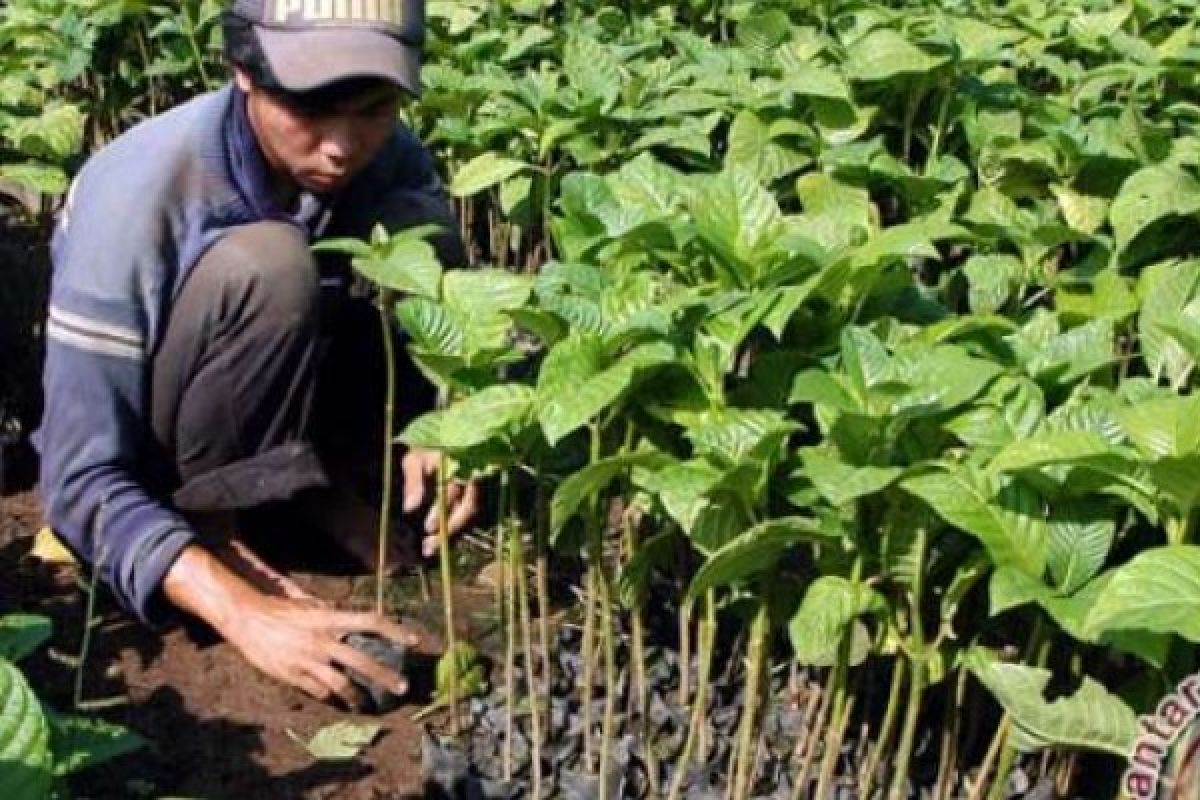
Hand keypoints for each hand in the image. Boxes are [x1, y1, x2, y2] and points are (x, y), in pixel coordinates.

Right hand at [224, 597, 416, 706]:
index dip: (394, 630)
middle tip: (402, 688)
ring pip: (342, 684)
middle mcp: (323, 640)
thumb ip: (334, 614)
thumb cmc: (281, 610)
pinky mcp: (294, 676)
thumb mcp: (311, 606)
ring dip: (358, 696)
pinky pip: (319, 691)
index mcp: (330, 618)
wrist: (247, 620)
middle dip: (385, 676)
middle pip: (362, 661)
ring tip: (367, 704)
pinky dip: (330, 696)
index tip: (414, 640)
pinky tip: (336, 699)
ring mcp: (308, 660)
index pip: (370, 621)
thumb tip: (357, 623)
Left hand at [401, 447, 478, 556]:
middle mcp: (475, 476)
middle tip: (430, 547)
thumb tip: (410, 508)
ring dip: (455, 533)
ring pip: (474, 514)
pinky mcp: (482, 494)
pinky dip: (458, 528)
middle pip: (470, 508)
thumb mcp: (415, 459)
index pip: (454, 492)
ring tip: (433, 548)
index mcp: (459, 464)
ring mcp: (482, 486)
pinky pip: (473, 515)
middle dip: (451, 529)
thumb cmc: (427, 450)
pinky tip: (444, 539)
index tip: (428, 528)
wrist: (450, 439)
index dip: (441, 512)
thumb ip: (414, 481)